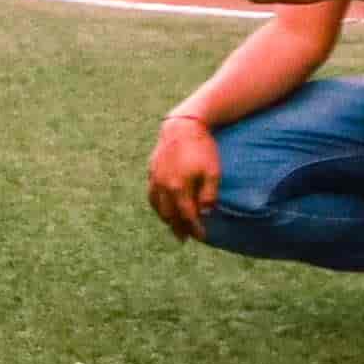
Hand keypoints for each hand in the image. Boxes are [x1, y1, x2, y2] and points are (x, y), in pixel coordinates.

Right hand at [143, 109, 223, 240]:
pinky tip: (163, 207)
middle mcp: (163, 187)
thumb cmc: (201, 148)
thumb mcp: (212, 172)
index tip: (202, 236)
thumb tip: (206, 213)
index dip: (195, 229)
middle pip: (169, 215)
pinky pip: (151, 195)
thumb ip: (208, 194)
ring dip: (166, 219)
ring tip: (174, 226)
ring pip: (158, 207)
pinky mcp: (151, 171)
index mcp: (179, 188)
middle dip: (178, 228)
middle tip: (186, 237)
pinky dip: (157, 206)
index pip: (187, 216)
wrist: (182, 126)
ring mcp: (155, 179)